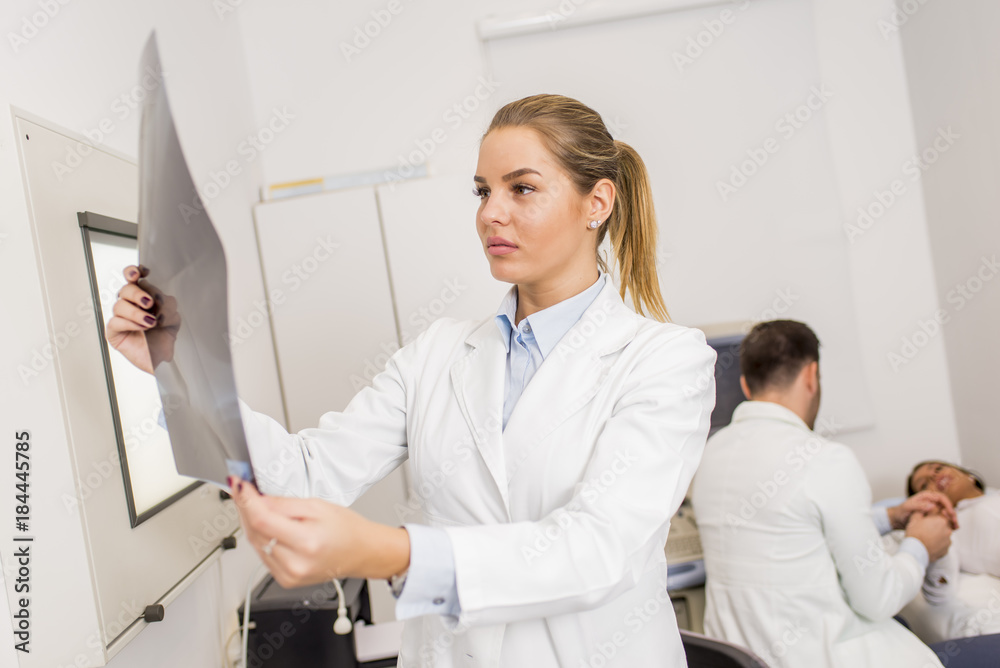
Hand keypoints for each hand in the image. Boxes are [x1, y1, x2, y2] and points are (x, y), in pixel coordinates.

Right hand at [105, 265, 179, 373]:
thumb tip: (157, 298)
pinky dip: (131, 323)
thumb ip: (167, 305)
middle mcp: (129, 304)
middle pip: (126, 289)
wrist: (160, 357)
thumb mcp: (172, 318)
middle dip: (138, 294)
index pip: (132, 278)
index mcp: (142, 296)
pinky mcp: (113, 332)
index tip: (141, 272)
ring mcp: (120, 317)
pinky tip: (142, 327)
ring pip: (120, 305)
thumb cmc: (163, 336)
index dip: (134, 271)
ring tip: (151, 322)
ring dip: (137, 312)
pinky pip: (116, 322)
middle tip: (149, 303)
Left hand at [229, 479, 409, 587]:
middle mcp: (295, 563)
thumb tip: (257, 498)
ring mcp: (288, 575)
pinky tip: (264, 525)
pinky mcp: (284, 580)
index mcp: (306, 542)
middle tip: (242, 490)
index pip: (262, 520)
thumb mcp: (318, 506)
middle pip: (254, 532)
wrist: (361, 552)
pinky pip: (262, 555)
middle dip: (245, 508)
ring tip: (254, 505)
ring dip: (249, 522)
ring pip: (255, 544)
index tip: (238, 485)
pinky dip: (259, 538)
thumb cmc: (346, 529)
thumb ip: (284, 504)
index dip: (246, 501)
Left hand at [889, 490, 957, 529]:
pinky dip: (948, 523)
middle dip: (952, 513)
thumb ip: (919, 505)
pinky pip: (943, 519)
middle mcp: (931, 502)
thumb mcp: (908, 507)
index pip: (941, 497)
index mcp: (926, 496)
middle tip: (955, 522)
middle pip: (947, 505)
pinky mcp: (933, 517)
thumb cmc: (901, 511)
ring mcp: (933, 509)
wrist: (897, 520)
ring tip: (955, 527)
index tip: (950, 513)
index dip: (947, 504)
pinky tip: (952, 529)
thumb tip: (932, 505)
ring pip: (947, 513)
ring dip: (952, 519)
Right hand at [905, 512, 952, 561]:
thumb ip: (922, 511)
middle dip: (937, 524)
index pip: (940, 513)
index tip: (927, 517)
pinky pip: (943, 544)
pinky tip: (930, 543)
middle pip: (944, 523)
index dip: (933, 514)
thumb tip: (926, 507)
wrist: (916, 551)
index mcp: (941, 520)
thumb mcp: (915, 518)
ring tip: (927, 536)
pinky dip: (938, 543)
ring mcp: (948, 540)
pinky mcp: (946, 549)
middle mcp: (947, 530)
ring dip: (938, 533)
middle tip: (927, 527)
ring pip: (944, 534)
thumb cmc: (915, 534)